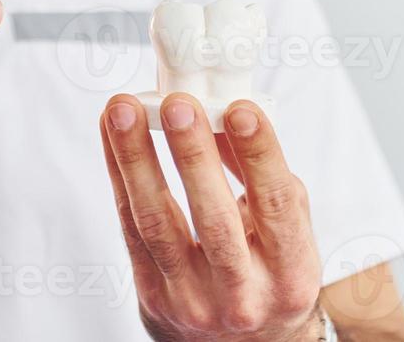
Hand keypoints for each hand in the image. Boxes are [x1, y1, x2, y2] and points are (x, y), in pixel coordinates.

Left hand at [100, 94, 324, 341]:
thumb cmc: (269, 273)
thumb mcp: (286, 230)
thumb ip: (262, 177)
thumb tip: (224, 115)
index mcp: (290, 272)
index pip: (276, 207)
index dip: (259, 155)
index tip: (241, 110)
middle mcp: (243, 294)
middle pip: (214, 221)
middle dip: (192, 156)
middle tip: (177, 105)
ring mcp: (192, 300)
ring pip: (159, 225)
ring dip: (137, 160)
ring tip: (125, 111)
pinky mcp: (153, 296)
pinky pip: (130, 230)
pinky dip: (121, 177)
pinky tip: (113, 137)